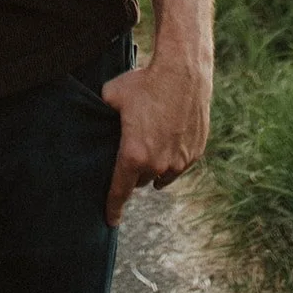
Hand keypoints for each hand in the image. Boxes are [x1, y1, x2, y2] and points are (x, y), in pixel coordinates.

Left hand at [100, 52, 210, 226]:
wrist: (182, 72)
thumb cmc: (143, 83)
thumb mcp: (111, 96)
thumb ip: (102, 114)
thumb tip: (97, 118)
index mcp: (133, 155)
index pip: (119, 191)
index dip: (113, 207)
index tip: (110, 220)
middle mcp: (158, 165)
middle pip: (139, 180)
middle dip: (132, 172)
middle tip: (128, 152)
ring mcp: (179, 161)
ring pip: (161, 175)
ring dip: (153, 166)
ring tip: (148, 143)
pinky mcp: (195, 152)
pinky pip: (179, 165)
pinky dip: (171, 157)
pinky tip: (167, 137)